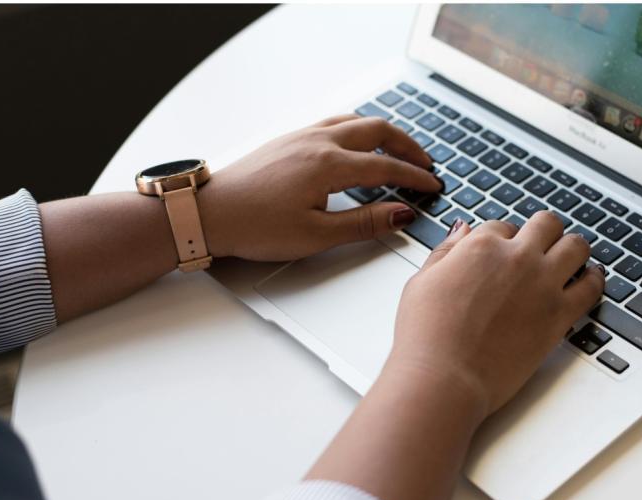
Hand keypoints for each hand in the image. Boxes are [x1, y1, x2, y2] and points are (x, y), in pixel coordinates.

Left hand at [197, 115, 441, 260]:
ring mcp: (301, 136)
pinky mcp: (288, 140)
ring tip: (398, 150)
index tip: (432, 186)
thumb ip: (363, 223)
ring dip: (383, 133)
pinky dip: (357, 129)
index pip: (386, 167)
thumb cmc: (254, 226)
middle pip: (376, 130)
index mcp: (328, 165)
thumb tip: (400, 215)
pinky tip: (356, 145)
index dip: (414, 178)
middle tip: (425, 163)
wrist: (209, 213)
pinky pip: (333, 123)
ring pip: (354, 120)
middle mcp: (317, 142)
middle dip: (407, 146)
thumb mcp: (316, 235)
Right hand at [384, 212, 604, 420]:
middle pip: (546, 225)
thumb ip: (446, 252)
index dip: (503, 239)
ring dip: (572, 249)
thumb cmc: (426, 336)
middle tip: (541, 244)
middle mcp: (517, 258)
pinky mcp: (559, 315)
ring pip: (576, 246)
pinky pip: (592, 287)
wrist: (444, 377)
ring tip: (570, 257)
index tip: (502, 253)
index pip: (503, 227)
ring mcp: (542, 285)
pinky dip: (594, 279)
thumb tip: (462, 231)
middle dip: (542, 232)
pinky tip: (590, 279)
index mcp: (481, 246)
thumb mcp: (422, 282)